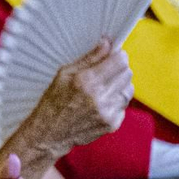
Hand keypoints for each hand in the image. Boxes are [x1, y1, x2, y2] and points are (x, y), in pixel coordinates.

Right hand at [20, 38, 131, 154]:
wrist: (49, 135)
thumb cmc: (53, 102)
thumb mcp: (64, 75)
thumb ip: (89, 58)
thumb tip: (107, 43)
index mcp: (86, 81)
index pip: (119, 61)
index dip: (118, 55)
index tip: (112, 55)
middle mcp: (100, 97)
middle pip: (127, 73)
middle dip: (119, 69)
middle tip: (106, 71)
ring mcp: (108, 112)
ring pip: (129, 89)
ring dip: (119, 85)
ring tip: (103, 88)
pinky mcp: (112, 124)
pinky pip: (124, 105)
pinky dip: (116, 101)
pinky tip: (101, 103)